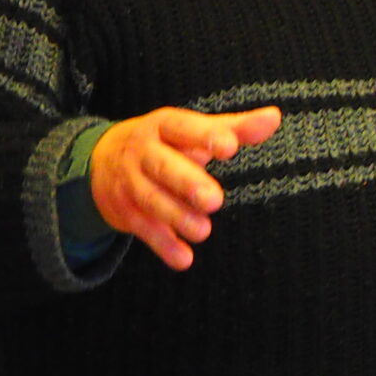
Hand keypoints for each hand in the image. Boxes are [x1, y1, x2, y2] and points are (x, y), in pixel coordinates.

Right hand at [90, 105, 280, 270]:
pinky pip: (144, 229)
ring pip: (151, 200)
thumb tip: (274, 117)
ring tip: (203, 231)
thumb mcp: (193, 131)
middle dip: (187, 183)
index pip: (183, 128)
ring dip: (177, 217)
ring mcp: (130, 182)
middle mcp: (143, 152)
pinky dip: (163, 245)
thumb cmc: (166, 144)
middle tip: (214, 199)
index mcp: (164, 127)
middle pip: (163, 166)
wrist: (101, 161)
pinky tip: (184, 259)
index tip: (230, 146)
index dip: (205, 137)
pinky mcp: (125, 211)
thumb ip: (235, 127)